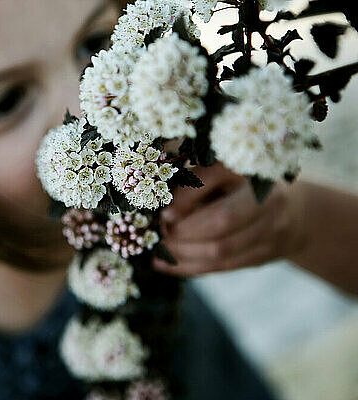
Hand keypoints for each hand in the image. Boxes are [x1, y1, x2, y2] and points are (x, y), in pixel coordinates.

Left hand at [153, 163, 306, 275]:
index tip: (163, 214)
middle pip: (221, 241)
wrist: (293, 208)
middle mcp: (272, 217)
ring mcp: (270, 241)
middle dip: (182, 239)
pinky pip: (220, 268)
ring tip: (157, 248)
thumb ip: (197, 183)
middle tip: (156, 233)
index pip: (223, 213)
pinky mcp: (260, 259)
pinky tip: (165, 262)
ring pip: (219, 258)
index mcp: (263, 187)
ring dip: (182, 255)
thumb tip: (167, 211)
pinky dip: (188, 267)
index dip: (189, 217)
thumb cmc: (245, 180)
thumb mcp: (225, 169)